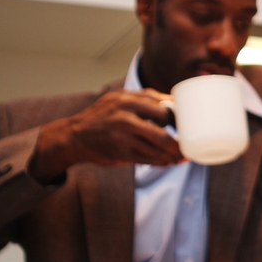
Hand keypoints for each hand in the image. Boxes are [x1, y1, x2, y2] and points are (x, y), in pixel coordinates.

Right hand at [29, 88, 182, 182]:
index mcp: (127, 99)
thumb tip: (177, 103)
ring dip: (173, 155)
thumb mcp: (121, 99)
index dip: (179, 120)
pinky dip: (161, 162)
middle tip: (187, 146)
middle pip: (162, 133)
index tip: (188, 126)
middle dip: (178, 142)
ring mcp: (121, 136)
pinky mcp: (120, 153)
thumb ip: (146, 99)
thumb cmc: (104, 116)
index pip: (163, 109)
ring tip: (181, 157)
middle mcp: (124, 117)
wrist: (74, 135)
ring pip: (156, 149)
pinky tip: (168, 162)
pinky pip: (147, 159)